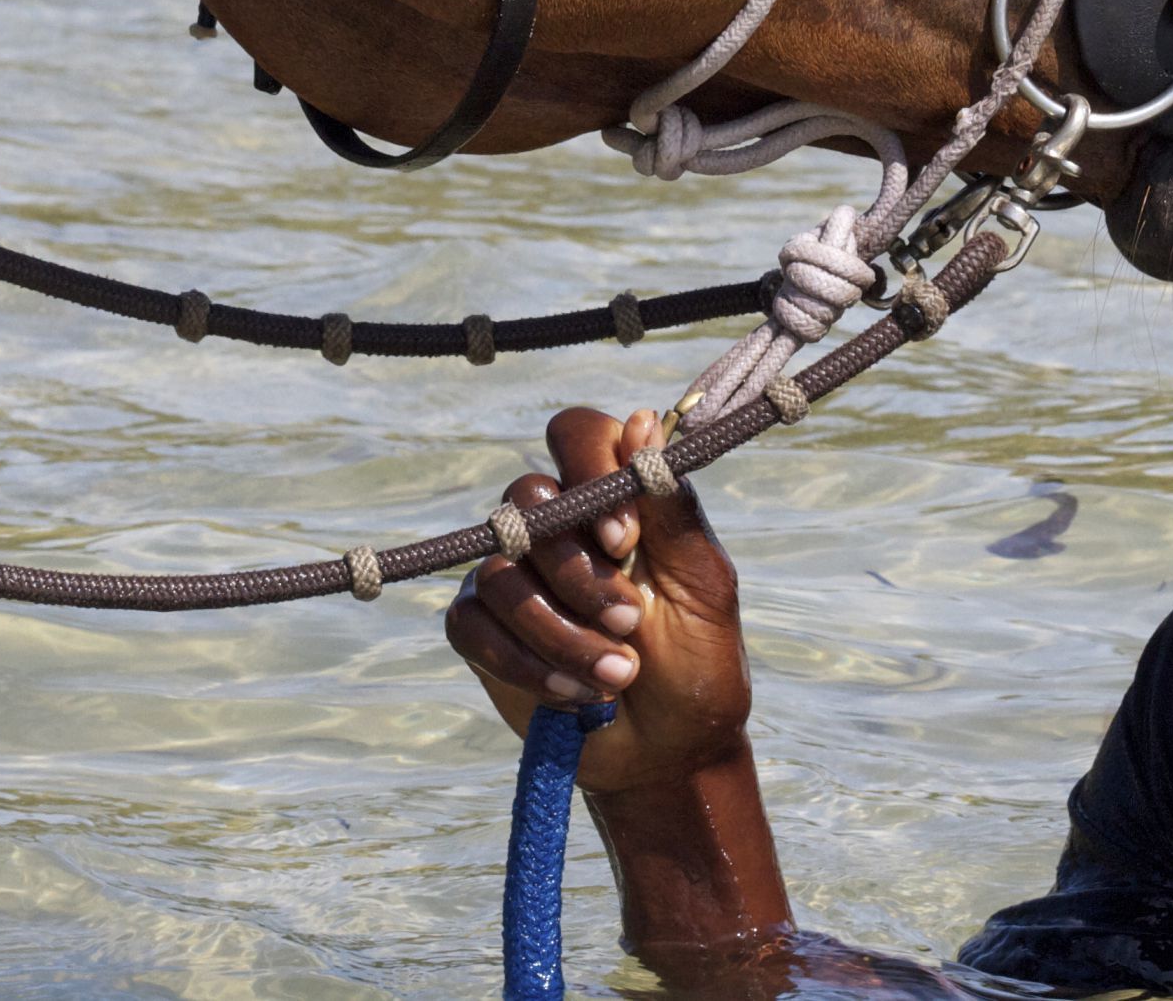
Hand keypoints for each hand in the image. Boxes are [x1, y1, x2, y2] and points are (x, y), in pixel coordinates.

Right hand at [447, 407, 752, 796]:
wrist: (669, 751)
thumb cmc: (698, 660)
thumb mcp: (702, 584)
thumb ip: (670, 506)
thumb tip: (641, 420)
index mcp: (613, 497)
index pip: (577, 433)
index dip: (589, 472)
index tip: (623, 540)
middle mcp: (555, 524)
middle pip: (528, 500)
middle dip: (580, 575)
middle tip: (629, 624)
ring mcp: (511, 574)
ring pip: (499, 572)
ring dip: (561, 633)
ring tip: (616, 674)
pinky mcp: (480, 630)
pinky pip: (470, 623)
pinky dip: (523, 663)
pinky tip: (572, 693)